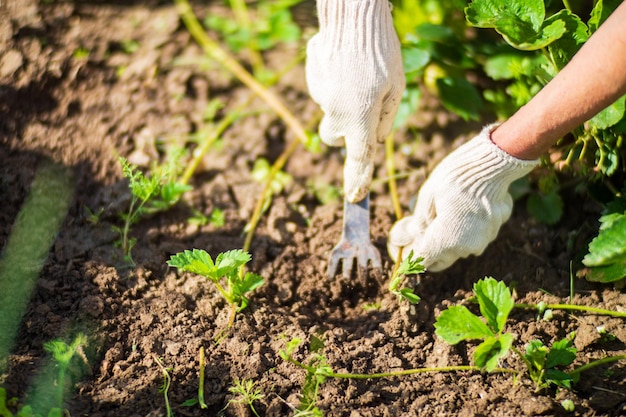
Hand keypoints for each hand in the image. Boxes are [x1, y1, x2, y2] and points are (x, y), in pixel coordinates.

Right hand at [305, 0, 404, 202]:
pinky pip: (326, 88)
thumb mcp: (396, 88)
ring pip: (332, 108)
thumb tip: (376, 141)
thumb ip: (385, 121)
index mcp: (358, 118)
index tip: (354, 196)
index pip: (358, 158)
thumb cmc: (382, 52)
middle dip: (346, 130)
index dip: (357, 179)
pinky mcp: (313, 77)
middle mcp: (334, 111)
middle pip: (336, 136)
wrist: (353, 16)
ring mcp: (320, 94)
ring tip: (359, 73)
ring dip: (344, 99)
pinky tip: (346, 62)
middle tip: (362, 107)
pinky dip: (335, 81)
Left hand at [388, 125, 538, 270]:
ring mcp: (483, 240)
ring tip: (439, 214)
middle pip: (441, 260)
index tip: (403, 245)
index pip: (422, 261)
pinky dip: (463, 229)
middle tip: (418, 231)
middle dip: (428, 250)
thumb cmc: (454, 179)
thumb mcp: (426, 198)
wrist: (492, 164)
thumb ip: (417, 223)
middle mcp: (465, 248)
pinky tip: (459, 209)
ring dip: (446, 239)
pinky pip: (473, 236)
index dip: (410, 255)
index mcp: (445, 242)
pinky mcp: (494, 230)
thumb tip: (404, 238)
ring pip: (458, 249)